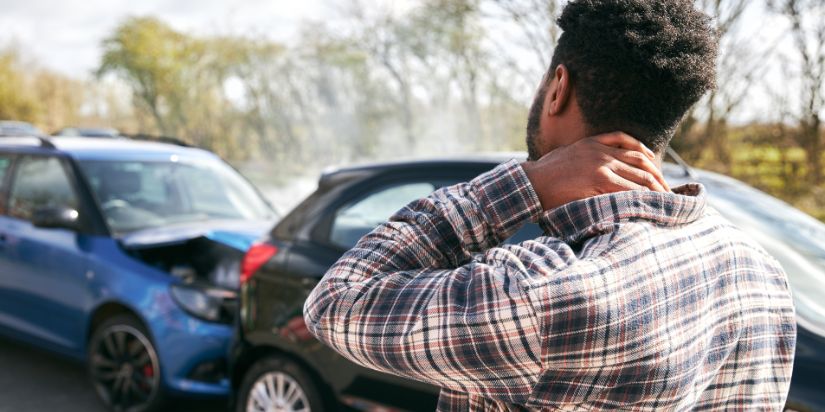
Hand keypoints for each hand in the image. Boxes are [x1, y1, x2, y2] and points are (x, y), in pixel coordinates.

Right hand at [522, 132, 670, 210]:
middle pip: (640, 160)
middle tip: (666, 189)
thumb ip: (582, 157)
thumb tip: (589, 168)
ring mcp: (601, 165)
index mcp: (592, 142)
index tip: (654, 167)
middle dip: (657, 176)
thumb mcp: (565, 156)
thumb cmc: (543, 174)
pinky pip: (629, 188)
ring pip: (639, 175)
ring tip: (665, 200)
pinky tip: (649, 203)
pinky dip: (642, 196)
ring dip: (655, 189)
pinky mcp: (600, 180)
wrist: (531, 182)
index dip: (646, 155)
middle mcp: (601, 151)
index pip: (629, 143)